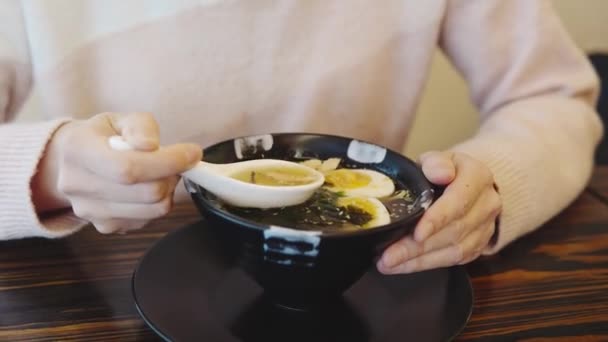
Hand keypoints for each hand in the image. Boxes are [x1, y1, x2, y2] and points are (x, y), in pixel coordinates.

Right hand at [32, 112, 201, 233]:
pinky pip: (147, 220)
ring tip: (160, 174)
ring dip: (168, 191)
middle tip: (175, 162)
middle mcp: (78, 185)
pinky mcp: (104, 226)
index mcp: (78, 150)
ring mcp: (90, 211)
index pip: (128, 167)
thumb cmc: (101, 137)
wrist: (69, 161)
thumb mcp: (119, 119)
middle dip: (172, 175)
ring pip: (152, 210)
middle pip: (146, 192)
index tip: (192, 152)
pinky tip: (145, 189)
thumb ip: (140, 126)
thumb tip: (151, 146)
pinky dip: (156, 204)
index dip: (167, 162)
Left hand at [377, 151, 500, 273]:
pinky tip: (402, 266)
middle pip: (453, 231)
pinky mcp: (478, 245)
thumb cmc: (441, 170)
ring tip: (388, 264)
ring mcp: (485, 227)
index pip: (458, 201)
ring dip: (418, 260)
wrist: (463, 182)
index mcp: (478, 176)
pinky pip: (453, 261)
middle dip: (417, 247)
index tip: (417, 234)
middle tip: (388, 257)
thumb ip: (436, 163)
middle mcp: (487, 203)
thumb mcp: (436, 159)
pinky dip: (425, 265)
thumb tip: (440, 174)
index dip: (437, 220)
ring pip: (453, 251)